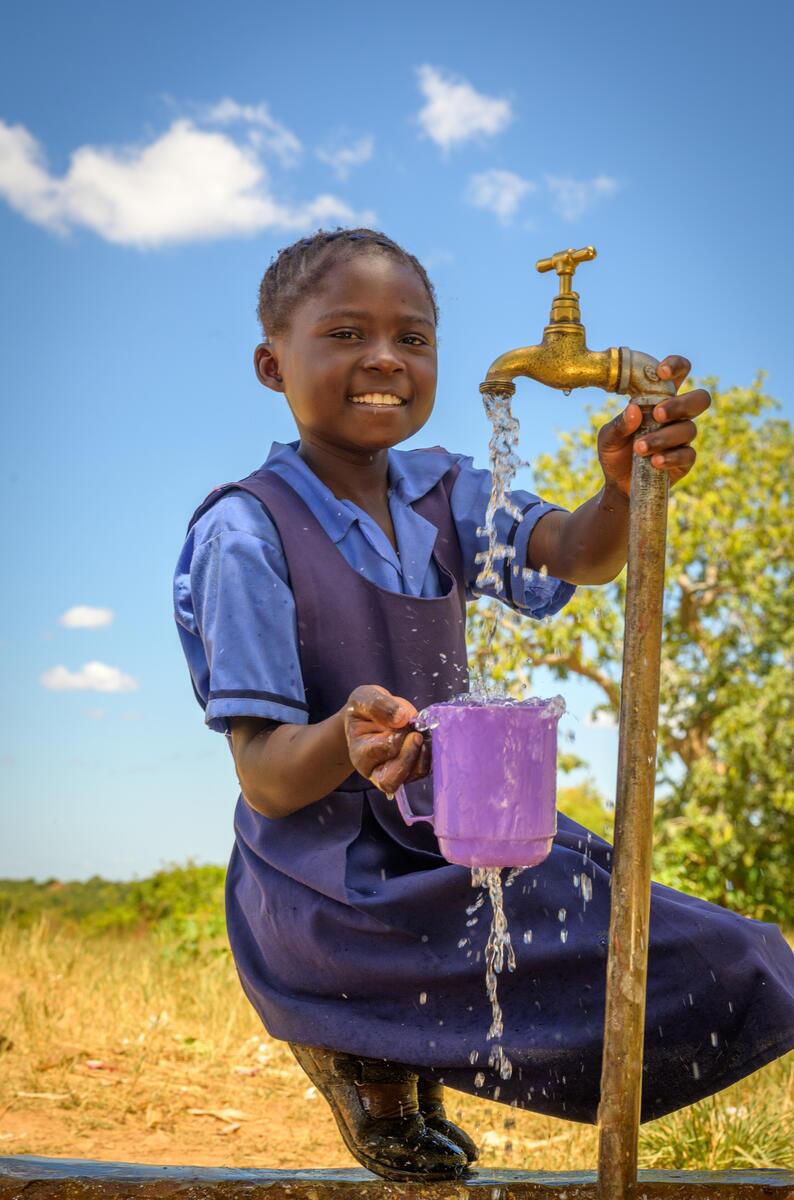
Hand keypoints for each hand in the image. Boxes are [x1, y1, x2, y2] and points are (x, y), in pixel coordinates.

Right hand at [343, 685, 430, 794]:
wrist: (372, 718)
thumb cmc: (365, 710)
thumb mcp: (363, 698)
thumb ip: (378, 705)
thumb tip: (402, 717)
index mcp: (360, 754)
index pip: (382, 751)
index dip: (396, 735)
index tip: (402, 719)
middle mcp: (374, 770)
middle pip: (390, 780)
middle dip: (408, 755)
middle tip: (416, 734)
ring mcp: (393, 774)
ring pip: (410, 777)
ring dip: (422, 754)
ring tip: (421, 733)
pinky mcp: (410, 771)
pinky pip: (423, 770)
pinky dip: (430, 755)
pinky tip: (427, 738)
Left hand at [597, 356, 710, 495]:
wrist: (618, 485)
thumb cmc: (615, 453)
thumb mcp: (608, 438)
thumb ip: (619, 424)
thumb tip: (633, 409)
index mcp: (659, 400)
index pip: (680, 373)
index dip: (677, 366)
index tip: (662, 371)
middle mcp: (676, 416)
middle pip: (700, 398)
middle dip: (680, 404)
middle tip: (657, 414)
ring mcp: (682, 438)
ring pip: (689, 428)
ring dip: (663, 437)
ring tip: (640, 448)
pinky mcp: (684, 460)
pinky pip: (687, 454)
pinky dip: (670, 457)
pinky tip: (655, 462)